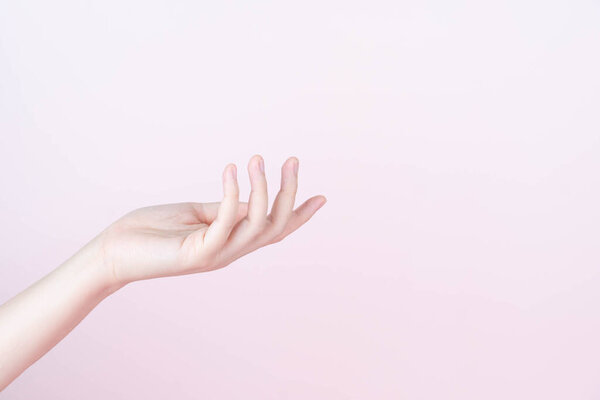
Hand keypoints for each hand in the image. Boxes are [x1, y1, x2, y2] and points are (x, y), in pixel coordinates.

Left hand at [97, 155, 326, 286]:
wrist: (113, 252)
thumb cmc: (152, 230)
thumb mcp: (198, 214)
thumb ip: (225, 208)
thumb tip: (252, 197)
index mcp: (232, 241)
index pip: (275, 230)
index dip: (300, 215)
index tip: (321, 197)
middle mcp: (231, 251)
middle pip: (275, 226)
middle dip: (289, 193)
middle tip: (292, 159)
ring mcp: (217, 254)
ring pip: (257, 224)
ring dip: (262, 189)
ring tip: (258, 158)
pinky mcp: (198, 253)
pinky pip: (225, 221)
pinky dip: (233, 193)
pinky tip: (232, 168)